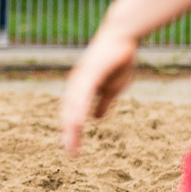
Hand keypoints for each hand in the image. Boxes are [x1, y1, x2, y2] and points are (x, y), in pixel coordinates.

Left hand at [59, 27, 138, 155]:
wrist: (122, 36)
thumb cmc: (116, 60)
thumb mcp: (112, 88)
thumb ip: (103, 103)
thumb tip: (96, 119)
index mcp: (80, 89)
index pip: (72, 114)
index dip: (71, 133)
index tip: (72, 152)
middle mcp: (76, 84)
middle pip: (68, 113)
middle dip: (68, 134)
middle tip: (70, 154)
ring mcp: (81, 77)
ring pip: (72, 106)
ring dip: (71, 125)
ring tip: (71, 144)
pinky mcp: (89, 71)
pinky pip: (82, 94)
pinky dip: (78, 108)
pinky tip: (77, 121)